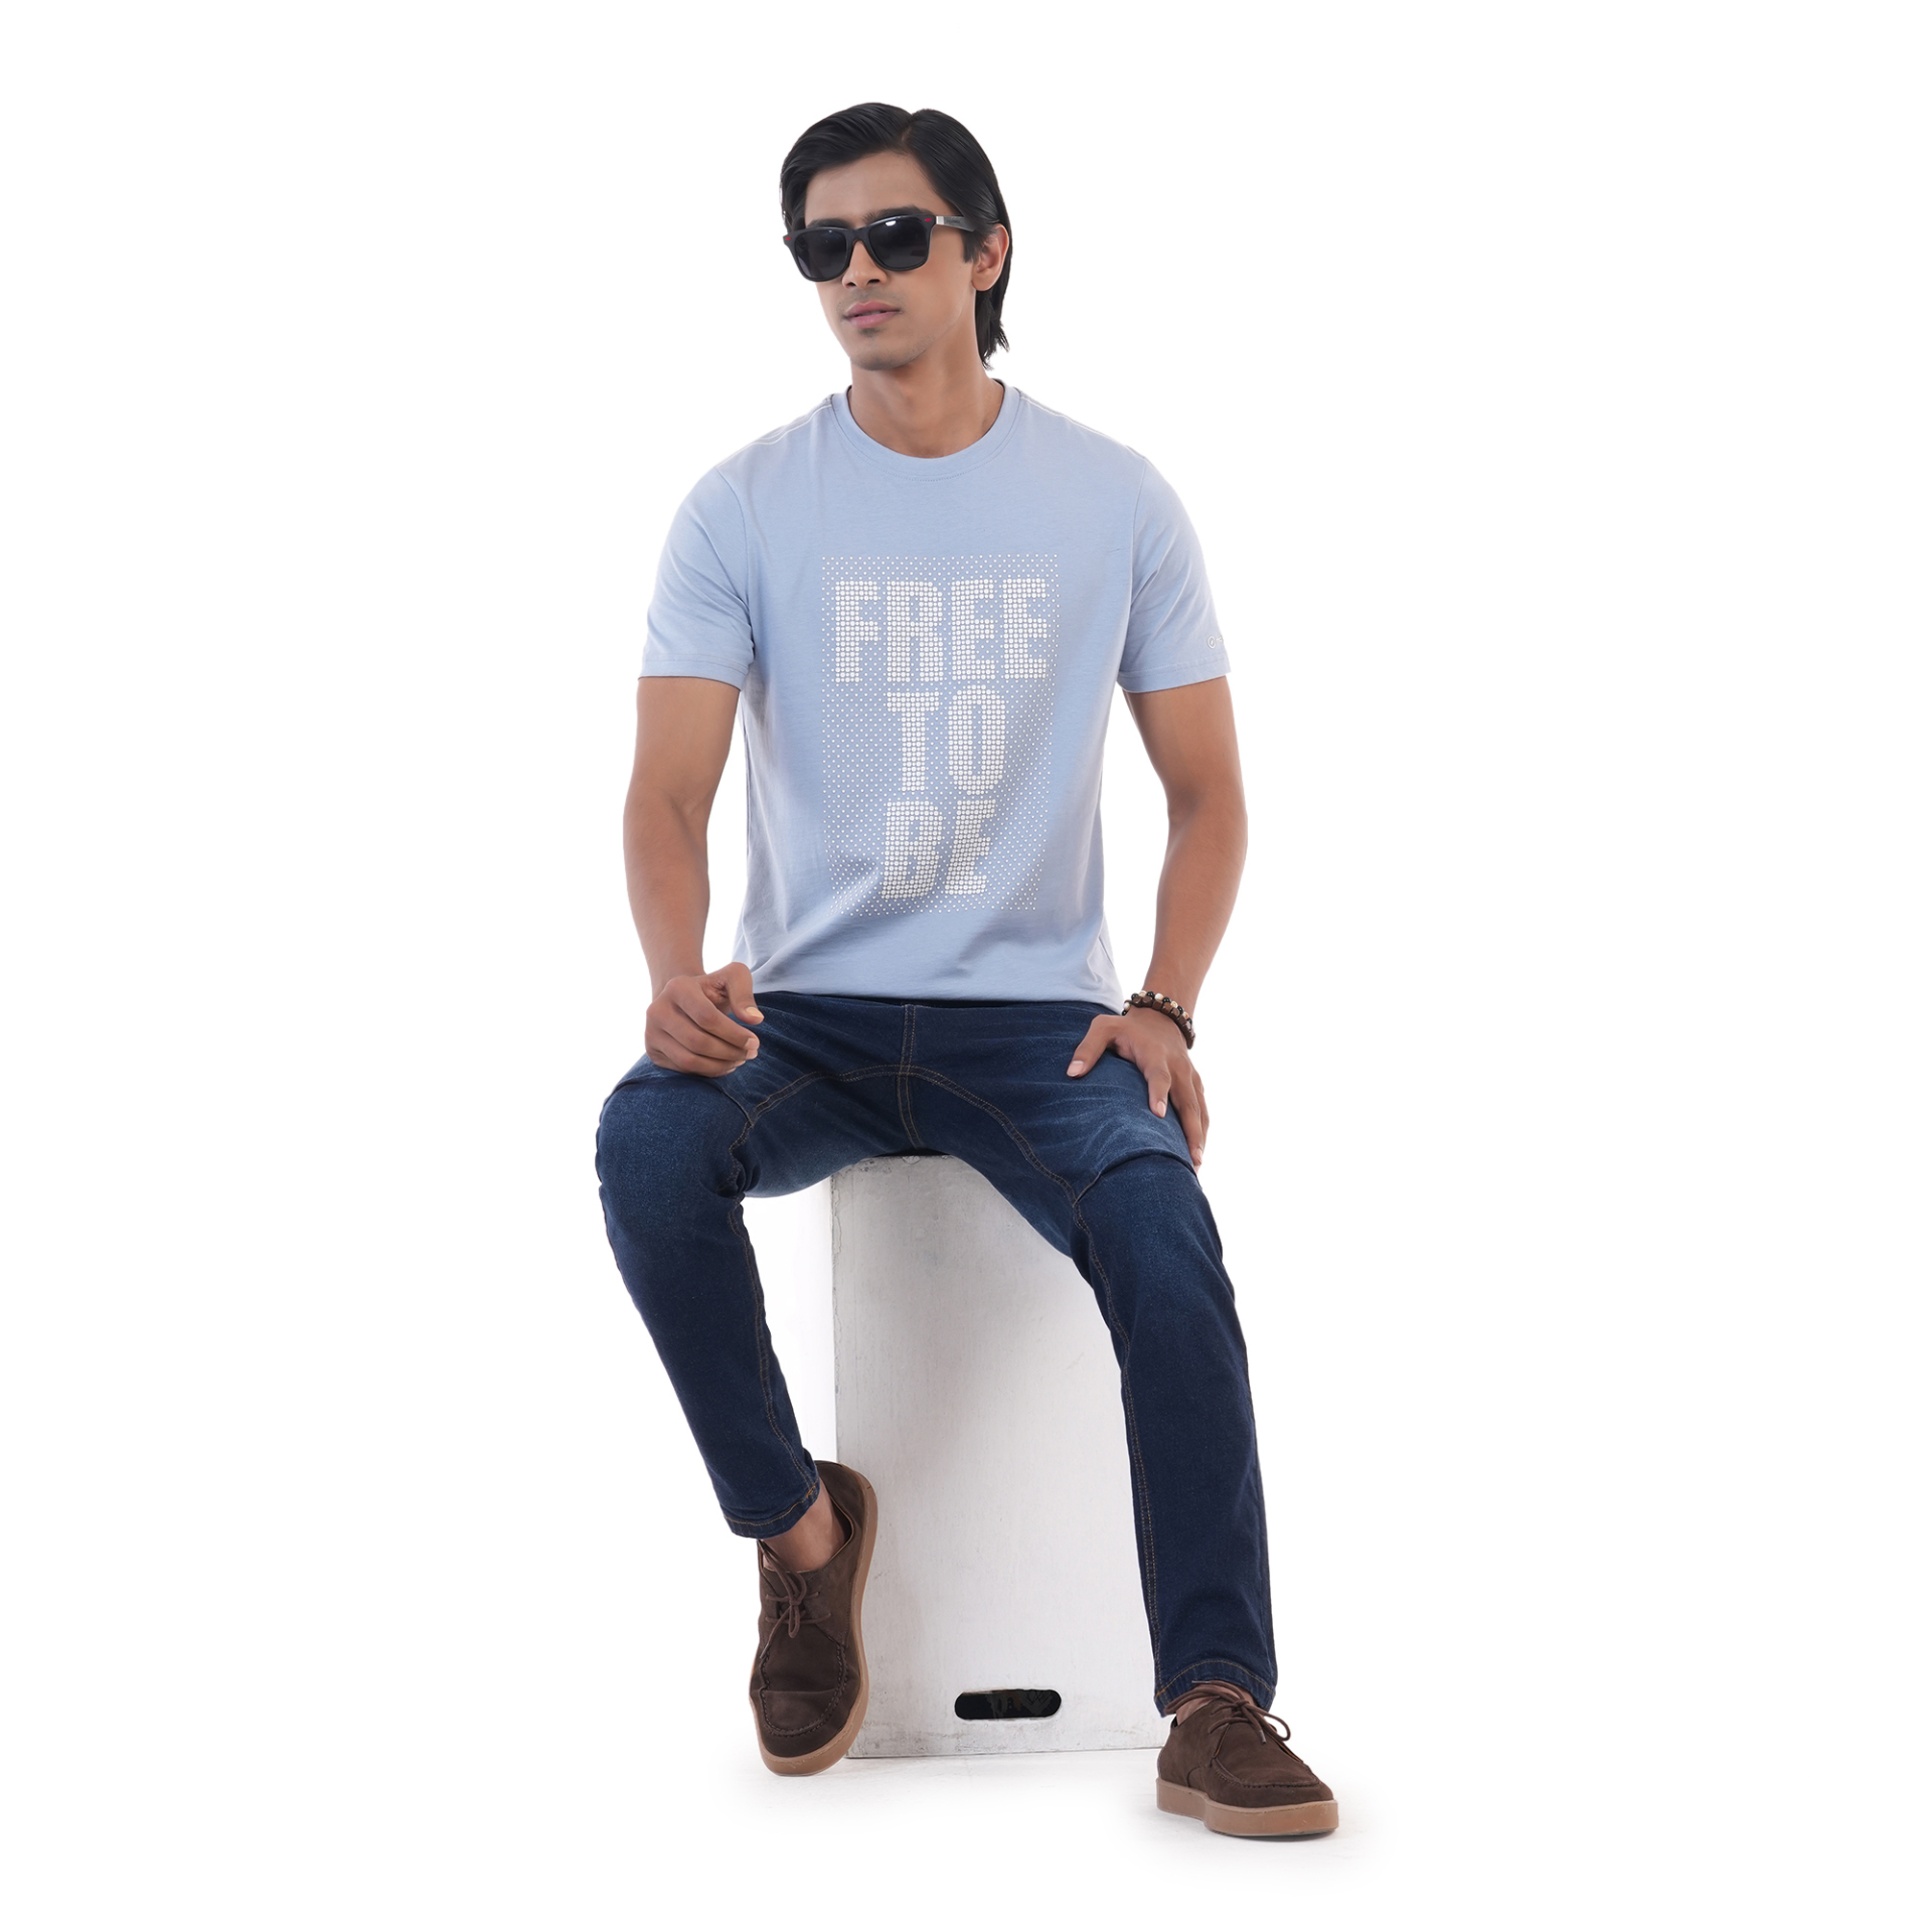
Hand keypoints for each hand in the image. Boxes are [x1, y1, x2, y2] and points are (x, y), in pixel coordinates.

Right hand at [645, 961, 763, 1075]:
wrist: (683, 998)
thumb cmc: (712, 988)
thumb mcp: (732, 978)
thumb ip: (744, 994)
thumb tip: (754, 1019)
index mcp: (677, 988)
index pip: (707, 1018)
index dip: (734, 1034)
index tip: (754, 1042)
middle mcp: (658, 1010)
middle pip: (698, 1042)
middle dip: (730, 1052)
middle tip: (751, 1054)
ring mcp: (651, 1032)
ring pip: (689, 1060)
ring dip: (720, 1065)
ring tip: (739, 1060)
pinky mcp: (652, 1051)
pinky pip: (682, 1069)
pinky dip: (707, 1071)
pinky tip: (723, 1064)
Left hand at [1065, 1007, 1208, 1165]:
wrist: (1161, 1018)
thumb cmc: (1126, 1028)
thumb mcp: (1104, 1028)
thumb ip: (1088, 1048)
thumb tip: (1072, 1073)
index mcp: (1155, 1054)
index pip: (1159, 1075)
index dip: (1159, 1093)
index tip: (1159, 1114)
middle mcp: (1178, 1067)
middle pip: (1187, 1100)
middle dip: (1189, 1129)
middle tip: (1190, 1157)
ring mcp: (1190, 1077)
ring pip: (1199, 1109)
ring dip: (1199, 1136)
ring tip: (1196, 1165)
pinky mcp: (1195, 1084)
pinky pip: (1202, 1110)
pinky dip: (1202, 1131)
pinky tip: (1198, 1154)